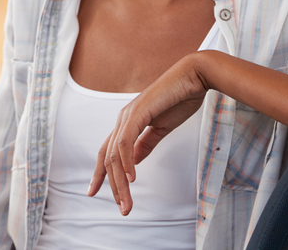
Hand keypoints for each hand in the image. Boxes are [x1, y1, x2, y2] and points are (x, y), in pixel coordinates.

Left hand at [88, 53, 209, 215]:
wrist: (193, 78)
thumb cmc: (179, 100)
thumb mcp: (160, 129)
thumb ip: (145, 144)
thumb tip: (132, 163)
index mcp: (127, 123)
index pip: (106, 152)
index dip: (99, 173)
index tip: (93, 192)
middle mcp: (122, 119)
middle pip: (108, 158)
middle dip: (113, 186)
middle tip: (124, 209)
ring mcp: (128, 115)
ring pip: (115, 154)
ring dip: (120, 182)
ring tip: (127, 202)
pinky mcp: (138, 113)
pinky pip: (126, 142)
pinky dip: (126, 162)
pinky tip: (132, 179)